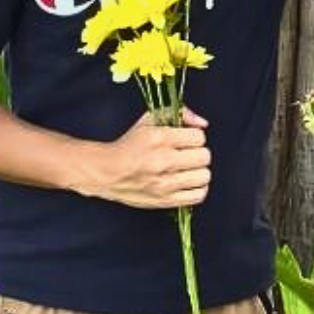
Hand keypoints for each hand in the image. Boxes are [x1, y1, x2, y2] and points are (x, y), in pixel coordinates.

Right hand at [86, 110, 211, 208]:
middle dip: (197, 153)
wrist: (108, 172)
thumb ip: (179, 114)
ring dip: (198, 171)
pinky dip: (198, 188)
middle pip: (204, 156)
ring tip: (187, 169)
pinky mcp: (166, 200)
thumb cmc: (129, 146)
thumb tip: (202, 123)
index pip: (199, 137)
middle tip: (186, 155)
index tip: (185, 140)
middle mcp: (164, 161)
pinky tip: (188, 182)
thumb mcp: (149, 120)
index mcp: (160, 138)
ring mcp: (165, 183)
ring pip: (204, 176)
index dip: (194, 137)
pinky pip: (198, 195)